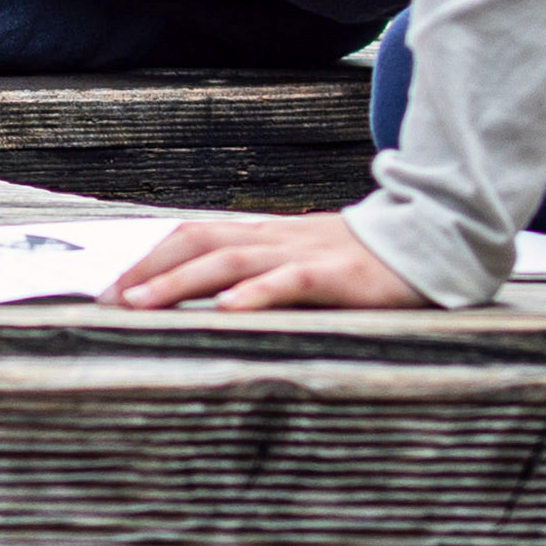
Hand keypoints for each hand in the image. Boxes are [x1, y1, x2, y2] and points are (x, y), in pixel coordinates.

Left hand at [107, 212, 433, 311]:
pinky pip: (291, 280)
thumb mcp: (306, 262)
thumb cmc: (366, 261)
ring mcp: (307, 252)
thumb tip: (212, 298)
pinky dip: (256, 293)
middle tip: (110, 300)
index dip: (150, 258)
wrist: (435, 238)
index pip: (195, 234)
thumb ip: (265, 273)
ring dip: (182, 282)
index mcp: (268, 235)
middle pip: (200, 240)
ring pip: (232, 260)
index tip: (112, 288)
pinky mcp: (338, 273)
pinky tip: (229, 311)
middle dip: (150, 269)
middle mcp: (278, 238)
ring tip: (144, 304)